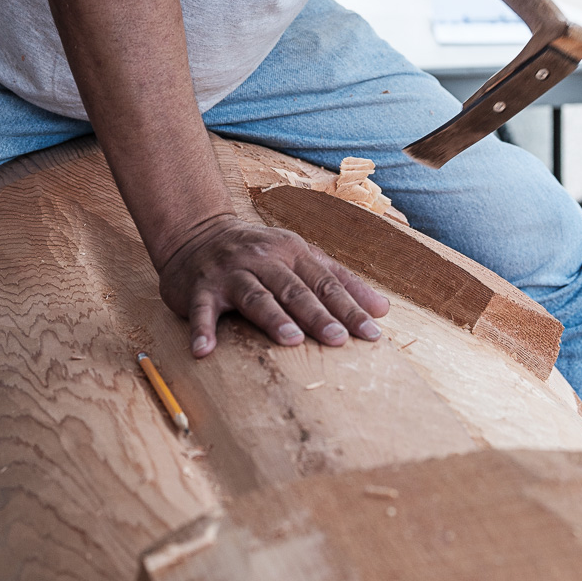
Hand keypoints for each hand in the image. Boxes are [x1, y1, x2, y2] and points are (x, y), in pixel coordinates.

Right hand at [156, 214, 387, 357]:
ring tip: (290, 339)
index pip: (326, 283)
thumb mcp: (301, 257)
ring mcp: (231, 272)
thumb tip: (382, 309)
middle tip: (337, 339)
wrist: (199, 233)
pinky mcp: (200, 287)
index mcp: (292, 252)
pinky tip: (204, 349)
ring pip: (255, 295)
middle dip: (317, 314)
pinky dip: (203, 328)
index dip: (349, 308)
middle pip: (294, 289)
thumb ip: (340, 281)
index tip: (371, 333)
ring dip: (272, 318)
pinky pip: (202, 308)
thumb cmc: (260, 253)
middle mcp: (263, 259)